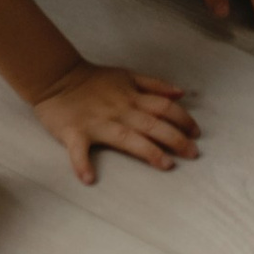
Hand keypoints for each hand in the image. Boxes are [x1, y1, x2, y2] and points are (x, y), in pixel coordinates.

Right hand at [35, 62, 200, 181]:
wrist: (56, 77)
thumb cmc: (93, 79)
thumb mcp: (127, 75)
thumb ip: (154, 85)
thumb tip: (181, 93)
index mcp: (132, 97)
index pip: (164, 107)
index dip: (183, 119)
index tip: (197, 134)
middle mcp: (119, 111)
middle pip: (153, 124)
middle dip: (176, 138)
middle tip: (193, 153)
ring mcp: (97, 123)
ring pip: (127, 137)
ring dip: (147, 151)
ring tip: (165, 164)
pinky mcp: (74, 133)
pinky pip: (78, 150)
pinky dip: (82, 164)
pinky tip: (89, 178)